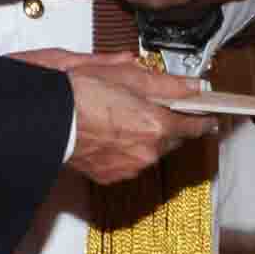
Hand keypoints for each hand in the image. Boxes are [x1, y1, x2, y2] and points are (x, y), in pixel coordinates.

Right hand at [62, 58, 210, 185]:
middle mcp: (147, 152)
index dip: (202, 118)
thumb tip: (193, 86)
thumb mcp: (128, 76)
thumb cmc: (80, 94)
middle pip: (172, 139)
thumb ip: (167, 83)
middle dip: (169, 125)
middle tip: (155, 109)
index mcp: (156, 125)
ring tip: (126, 119)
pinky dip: (127, 151)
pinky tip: (112, 134)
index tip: (208, 115)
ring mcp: (129, 168)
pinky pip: (130, 164)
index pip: (195, 125)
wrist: (46, 120)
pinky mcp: (111, 177)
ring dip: (146, 138)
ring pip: (151, 152)